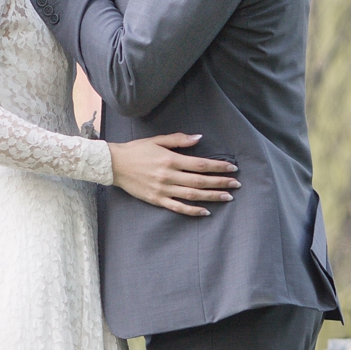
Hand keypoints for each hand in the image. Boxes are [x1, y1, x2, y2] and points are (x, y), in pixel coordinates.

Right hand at [109, 134, 238, 217]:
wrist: (114, 164)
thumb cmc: (136, 150)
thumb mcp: (157, 140)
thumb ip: (179, 140)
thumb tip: (199, 138)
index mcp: (170, 159)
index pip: (200, 164)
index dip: (218, 167)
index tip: (232, 168)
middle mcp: (168, 175)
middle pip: (200, 181)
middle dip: (220, 183)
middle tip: (236, 184)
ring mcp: (162, 189)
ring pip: (192, 195)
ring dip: (211, 196)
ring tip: (227, 197)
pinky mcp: (156, 199)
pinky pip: (177, 207)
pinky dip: (192, 210)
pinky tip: (205, 211)